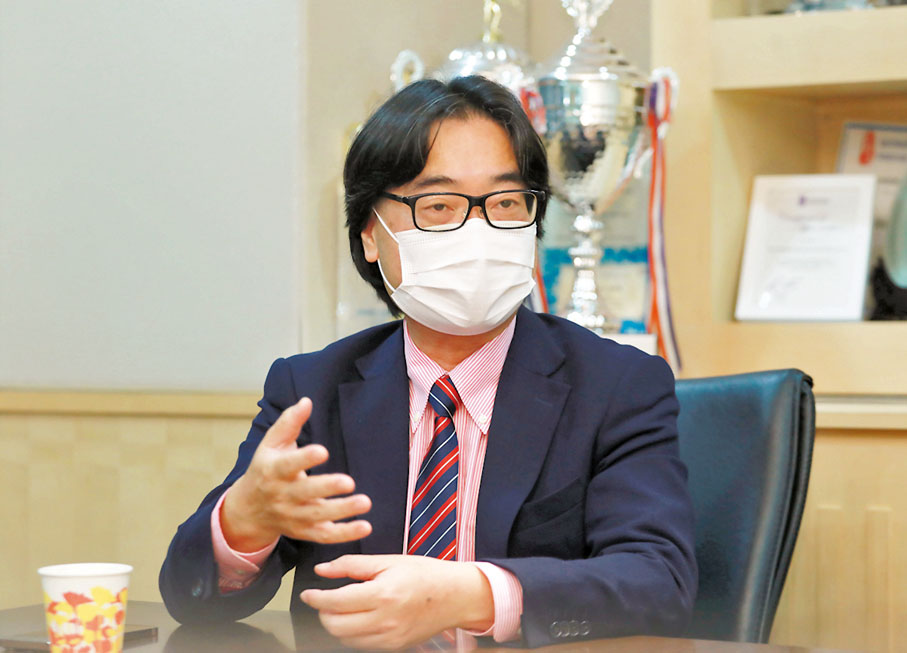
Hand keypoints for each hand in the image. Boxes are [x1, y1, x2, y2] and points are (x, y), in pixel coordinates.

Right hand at [220, 397, 371, 551]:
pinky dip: (346, 534)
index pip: (288, 465)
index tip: (322, 451)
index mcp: (273, 471)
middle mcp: (282, 495)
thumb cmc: (266, 469)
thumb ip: (289, 422)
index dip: (305, 459)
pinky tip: (365, 526)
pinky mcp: (305, 531)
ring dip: (342, 511)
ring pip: (318, 516)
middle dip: (326, 488)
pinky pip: (325, 536)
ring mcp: (294, 516)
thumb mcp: (271, 444)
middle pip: (305, 493)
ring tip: (365, 502)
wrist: (249, 510)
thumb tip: (307, 401)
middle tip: (349, 482)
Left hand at [300, 554, 493, 649]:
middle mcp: (385, 620)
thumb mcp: (388, 561)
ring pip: (345, 639)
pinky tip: (359, 618)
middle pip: (335, 626)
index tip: (308, 593)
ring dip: (336, 624)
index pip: (335, 602)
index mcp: (382, 594)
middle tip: (325, 599)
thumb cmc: (425, 574)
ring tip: (342, 607)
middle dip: (323, 612)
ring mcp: (389, 638)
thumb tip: (324, 570)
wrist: (456, 596)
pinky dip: (352, 633)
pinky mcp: (394, 647)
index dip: (316, 598)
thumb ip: (352, 565)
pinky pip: (362, 645)